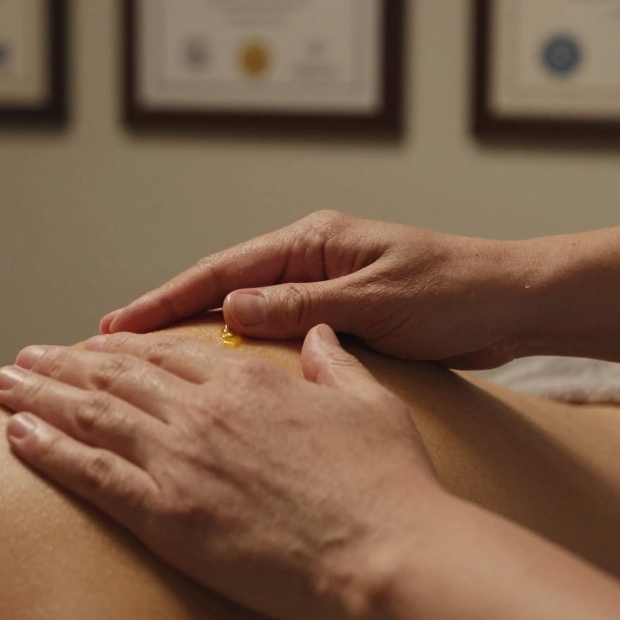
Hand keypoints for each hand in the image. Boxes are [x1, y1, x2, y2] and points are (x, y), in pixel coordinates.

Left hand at [0, 326, 446, 619]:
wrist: (389, 551)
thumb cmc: (389, 486)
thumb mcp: (369, 404)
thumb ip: (333, 362)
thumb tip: (318, 333)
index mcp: (248, 381)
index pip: (165, 353)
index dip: (121, 347)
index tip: (92, 345)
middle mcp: (204, 410)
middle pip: (115, 376)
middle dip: (63, 364)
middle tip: (26, 356)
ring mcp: (181, 459)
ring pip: (92, 414)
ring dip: (41, 395)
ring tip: (5, 383)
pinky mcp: (167, 513)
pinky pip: (92, 473)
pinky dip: (49, 450)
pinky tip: (18, 435)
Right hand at [100, 211, 537, 368]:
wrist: (514, 303)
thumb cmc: (456, 293)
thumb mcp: (376, 301)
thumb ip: (303, 306)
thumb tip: (229, 311)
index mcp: (313, 242)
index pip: (222, 271)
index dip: (164, 300)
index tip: (115, 328)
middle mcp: (310, 258)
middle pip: (219, 287)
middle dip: (163, 317)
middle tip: (105, 349)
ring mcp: (321, 285)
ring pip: (241, 311)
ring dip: (194, 336)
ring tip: (141, 365)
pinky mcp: (338, 314)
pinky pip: (273, 333)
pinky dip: (238, 352)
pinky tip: (211, 378)